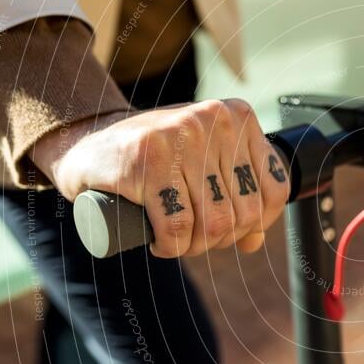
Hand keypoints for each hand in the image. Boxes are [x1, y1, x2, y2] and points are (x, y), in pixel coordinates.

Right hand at [30, 99, 289, 257]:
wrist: (88, 146)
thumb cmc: (154, 160)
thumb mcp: (204, 165)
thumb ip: (236, 193)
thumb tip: (255, 241)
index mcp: (238, 117)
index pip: (275, 190)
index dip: (254, 223)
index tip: (227, 229)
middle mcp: (214, 119)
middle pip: (244, 212)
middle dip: (220, 239)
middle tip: (192, 237)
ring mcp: (180, 134)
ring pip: (213, 223)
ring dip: (194, 247)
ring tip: (176, 240)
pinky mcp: (146, 159)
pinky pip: (177, 227)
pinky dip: (171, 246)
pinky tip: (160, 242)